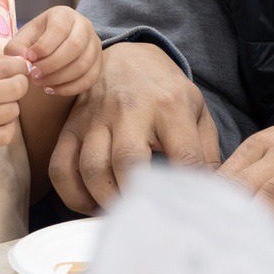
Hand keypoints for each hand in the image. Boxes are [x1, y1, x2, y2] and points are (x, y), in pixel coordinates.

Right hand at [0, 54, 30, 162]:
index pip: (9, 68)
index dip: (21, 67)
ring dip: (11, 105)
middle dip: (20, 84)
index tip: (20, 69)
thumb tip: (19, 61)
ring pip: (14, 110)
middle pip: (17, 88)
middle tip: (12, 85)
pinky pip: (7, 135)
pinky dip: (8, 127)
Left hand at [3, 6, 101, 96]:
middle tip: (34, 75)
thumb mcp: (26, 36)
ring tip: (41, 83)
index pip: (59, 29)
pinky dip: (69, 88)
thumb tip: (20, 59)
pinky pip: (89, 79)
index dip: (44, 46)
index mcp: (65, 14)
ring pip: (83, 65)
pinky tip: (52, 89)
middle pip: (75, 46)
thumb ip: (17, 46)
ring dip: (59, 78)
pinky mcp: (98, 63)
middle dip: (51, 65)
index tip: (29, 59)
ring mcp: (94, 44)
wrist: (58, 42)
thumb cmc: (39, 38)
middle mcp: (84, 26)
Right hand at [48, 42, 220, 214]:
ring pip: (92, 167)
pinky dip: (73, 195)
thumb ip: (206, 152)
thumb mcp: (196, 110)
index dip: (188, 191)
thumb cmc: (166, 92)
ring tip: (121, 213)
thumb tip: (212, 196)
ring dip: (106, 200)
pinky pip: (61, 167)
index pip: (184, 157)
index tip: (186, 212)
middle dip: (137, 199)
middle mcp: (130, 109)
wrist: (128, 55)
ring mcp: (97, 116)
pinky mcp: (72, 125)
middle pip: (128, 162)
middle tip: (146, 218)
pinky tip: (92, 203)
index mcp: (170, 105)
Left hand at [218, 112, 273, 242]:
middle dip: (225, 215)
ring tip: (241, 251)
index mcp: (269, 143)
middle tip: (210, 246)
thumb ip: (255, 168)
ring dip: (256, 222)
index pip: (229, 171)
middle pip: (247, 184)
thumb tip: (218, 199)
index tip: (194, 227)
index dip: (209, 201)